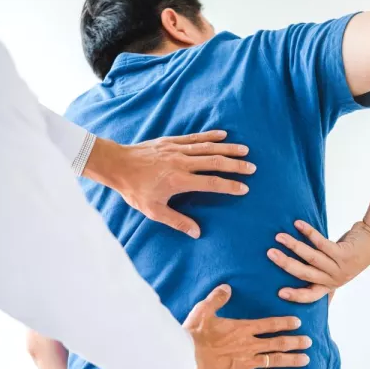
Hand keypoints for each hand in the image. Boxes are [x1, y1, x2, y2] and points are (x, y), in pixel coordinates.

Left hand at [83, 131, 255, 237]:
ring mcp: (177, 150)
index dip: (229, 186)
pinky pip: (195, 138)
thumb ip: (176, 221)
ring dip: (228, 149)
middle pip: (215, 162)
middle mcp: (182, 163)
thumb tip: (197, 233)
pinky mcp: (171, 141)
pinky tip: (223, 135)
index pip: (211, 183)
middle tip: (252, 168)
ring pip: (208, 147)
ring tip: (245, 150)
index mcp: (179, 180)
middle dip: (235, 165)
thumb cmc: (134, 189)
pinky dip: (210, 136)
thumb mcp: (153, 210)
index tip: (244, 188)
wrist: (117, 164)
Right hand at [185, 285, 311, 368]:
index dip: (285, 322)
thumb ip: (217, 298)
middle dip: (295, 342)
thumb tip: (227, 287)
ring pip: (275, 361)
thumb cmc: (194, 335)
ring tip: (306, 359)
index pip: (269, 324)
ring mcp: (247, 363)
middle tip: (309, 342)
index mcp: (242, 328)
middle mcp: (249, 346)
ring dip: (291, 360)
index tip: (298, 322)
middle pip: (278, 343)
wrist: (187, 358)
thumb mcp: (203, 311)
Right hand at [267, 221, 369, 302]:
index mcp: (330, 284)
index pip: (311, 295)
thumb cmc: (350, 253)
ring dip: (293, 246)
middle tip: (269, 254)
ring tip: (279, 237)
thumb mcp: (337, 269)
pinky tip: (298, 224)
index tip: (279, 293)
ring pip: (311, 257)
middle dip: (285, 264)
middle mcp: (334, 278)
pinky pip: (321, 243)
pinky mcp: (343, 253)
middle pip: (305, 273)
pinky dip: (308, 233)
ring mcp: (339, 266)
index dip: (296, 296)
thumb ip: (322, 273)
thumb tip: (299, 275)